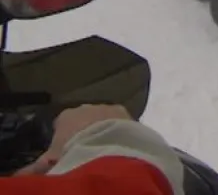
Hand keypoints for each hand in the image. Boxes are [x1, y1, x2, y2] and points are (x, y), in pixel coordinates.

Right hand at [14, 104, 131, 175]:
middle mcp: (87, 107)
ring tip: (108, 149)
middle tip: (89, 150)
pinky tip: (123, 146)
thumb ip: (37, 166)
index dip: (64, 138)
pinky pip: (123, 123)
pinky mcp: (129, 114)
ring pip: (105, 119)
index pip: (61, 124)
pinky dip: (122, 133)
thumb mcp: (51, 162)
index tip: (67, 150)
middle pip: (85, 120)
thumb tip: (22, 175)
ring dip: (106, 130)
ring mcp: (109, 108)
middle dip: (86, 132)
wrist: (107, 146)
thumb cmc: (72, 152)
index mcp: (65, 116)